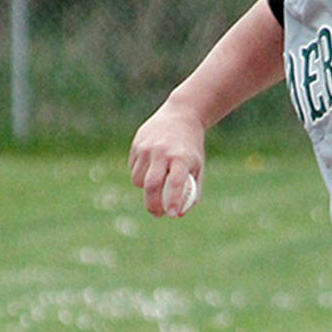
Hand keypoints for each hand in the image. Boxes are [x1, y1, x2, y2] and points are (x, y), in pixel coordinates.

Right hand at [128, 103, 205, 218]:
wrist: (181, 115)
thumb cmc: (191, 147)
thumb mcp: (198, 166)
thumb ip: (191, 190)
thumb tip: (179, 214)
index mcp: (181, 157)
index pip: (175, 183)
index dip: (173, 201)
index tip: (172, 215)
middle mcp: (163, 152)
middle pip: (152, 185)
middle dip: (152, 204)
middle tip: (157, 214)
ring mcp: (147, 147)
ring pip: (139, 180)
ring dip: (146, 189)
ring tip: (158, 180)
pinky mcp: (137, 145)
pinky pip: (134, 169)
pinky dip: (140, 175)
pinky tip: (151, 164)